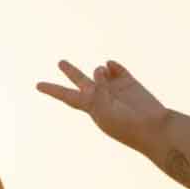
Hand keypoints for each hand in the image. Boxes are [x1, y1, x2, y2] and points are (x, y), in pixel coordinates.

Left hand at [37, 60, 166, 148]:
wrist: (152, 126)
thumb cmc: (125, 124)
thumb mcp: (103, 109)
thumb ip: (97, 88)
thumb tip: (99, 67)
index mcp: (90, 107)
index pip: (67, 96)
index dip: (52, 90)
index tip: (37, 85)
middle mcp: (100, 97)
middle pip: (81, 81)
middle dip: (71, 71)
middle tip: (60, 62)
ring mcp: (114, 89)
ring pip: (99, 71)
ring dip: (99, 71)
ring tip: (103, 75)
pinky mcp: (129, 82)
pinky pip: (116, 68)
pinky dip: (112, 65)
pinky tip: (110, 66)